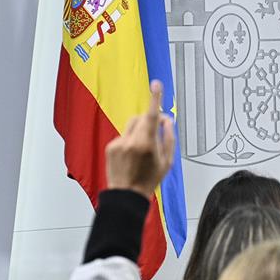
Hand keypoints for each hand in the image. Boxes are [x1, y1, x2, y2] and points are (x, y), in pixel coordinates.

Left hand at [105, 80, 175, 198]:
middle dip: (148, 121)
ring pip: (131, 127)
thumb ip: (168, 137)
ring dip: (139, 132)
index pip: (151, 115)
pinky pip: (123, 136)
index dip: (155, 98)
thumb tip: (167, 121)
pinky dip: (129, 142)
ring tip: (142, 151)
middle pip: (140, 118)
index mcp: (146, 144)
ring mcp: (118, 144)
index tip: (156, 84)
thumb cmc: (149, 180)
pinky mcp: (110, 147)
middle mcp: (131, 141)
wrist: (127, 195)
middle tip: (157, 130)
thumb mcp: (167, 161)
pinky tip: (131, 157)